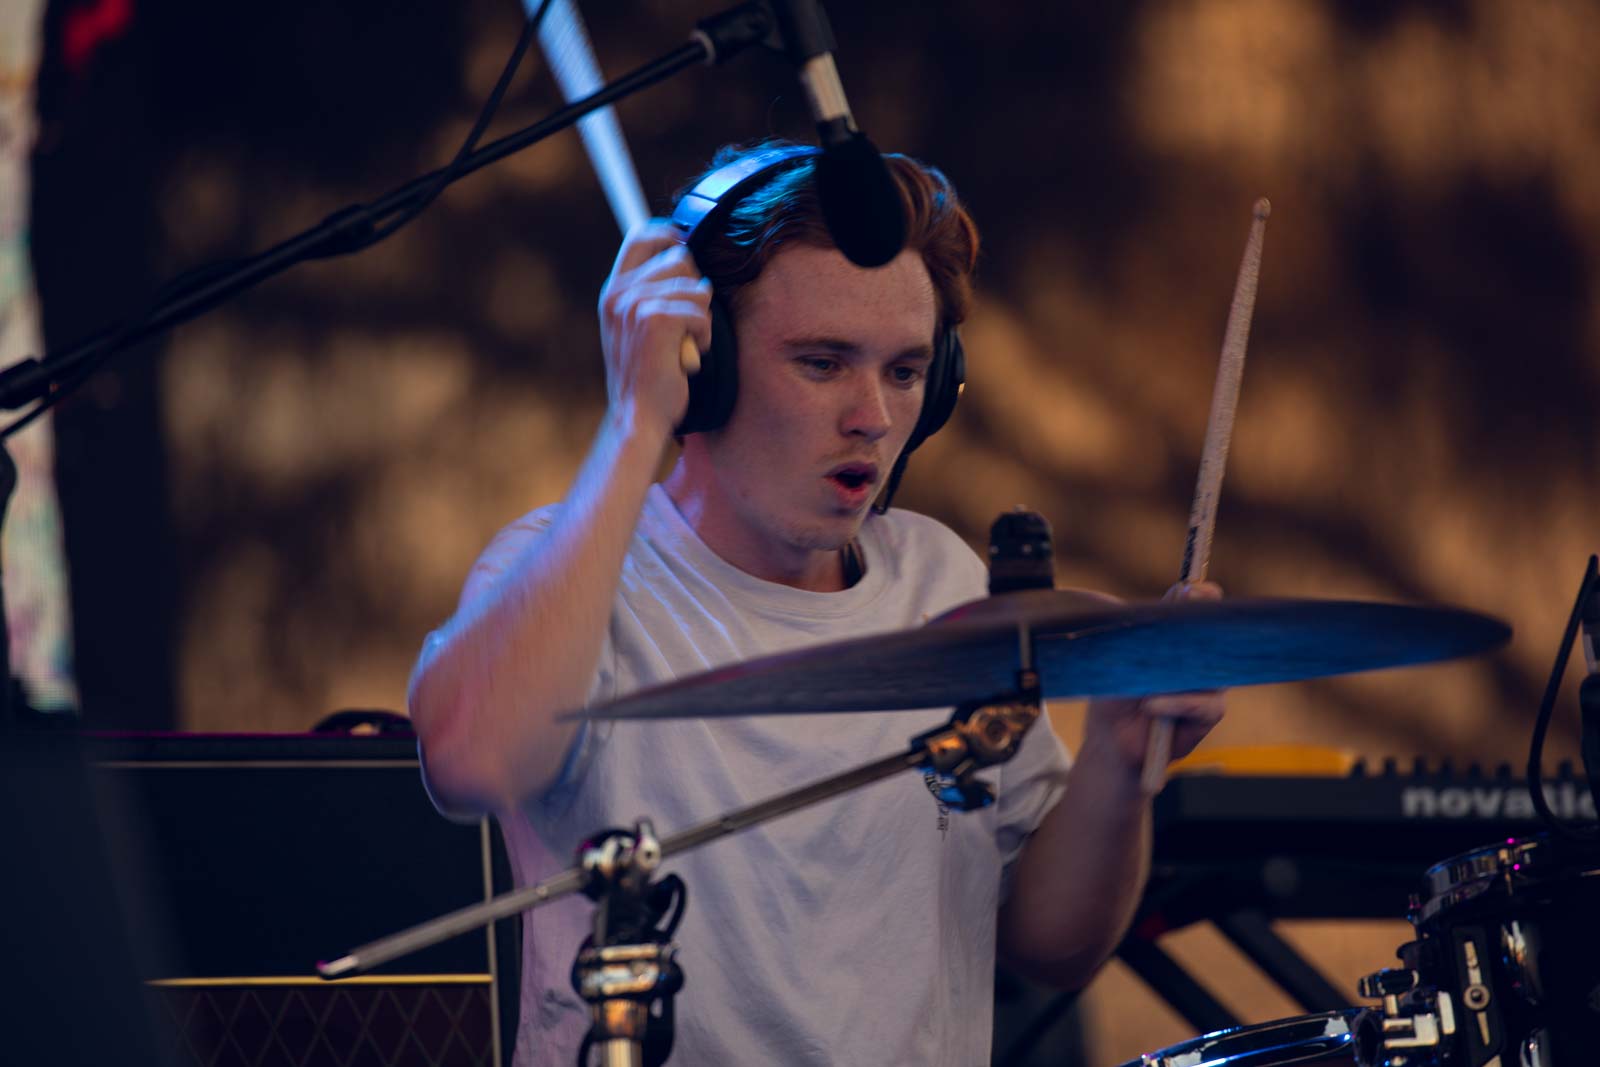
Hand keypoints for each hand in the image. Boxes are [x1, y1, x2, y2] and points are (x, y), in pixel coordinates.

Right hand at [597, 220, 713, 436]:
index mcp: (613, 292)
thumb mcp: (638, 329)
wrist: (636, 416)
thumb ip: (653, 295)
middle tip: (685, 325)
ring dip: (701, 319)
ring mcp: (635, 305)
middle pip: (680, 259)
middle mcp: (619, 294)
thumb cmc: (645, 377)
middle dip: (695, 290)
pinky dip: (703, 337)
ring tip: (684, 345)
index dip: (669, 233)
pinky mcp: (656, 320)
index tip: (684, 244)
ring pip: (696, 288)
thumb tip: (686, 261)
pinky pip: (700, 313)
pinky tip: (688, 357)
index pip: (640, 237)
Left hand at [1081, 581, 1226, 790]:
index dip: (1201, 597)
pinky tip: (1152, 705)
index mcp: (1176, 640)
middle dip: (1205, 624)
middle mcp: (1197, 659)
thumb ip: (1150, 628)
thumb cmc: (1115, 694)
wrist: (1110, 740)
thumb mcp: (1125, 658)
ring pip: (1213, 671)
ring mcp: (1207, 686)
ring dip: (1182, 673)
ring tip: (1153, 677)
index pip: (1197, 610)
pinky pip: (1205, 704)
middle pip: (1215, 635)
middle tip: (1193, 611)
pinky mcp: (1207, 714)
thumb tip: (1179, 592)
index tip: (1194, 589)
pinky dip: (1177, 703)